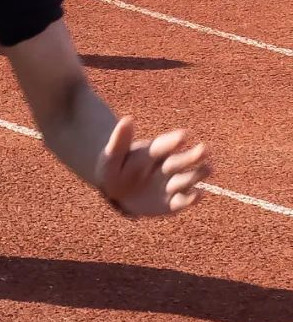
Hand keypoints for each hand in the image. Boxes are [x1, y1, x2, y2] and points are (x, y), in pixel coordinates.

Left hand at [96, 118, 210, 216]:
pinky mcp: (171, 203)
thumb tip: (127, 119)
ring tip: (209, 168)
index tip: (183, 135)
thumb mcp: (112, 156)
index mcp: (154, 151)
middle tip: (205, 149)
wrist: (116, 192)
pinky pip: (182, 201)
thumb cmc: (115, 169)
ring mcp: (171, 184)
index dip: (172, 141)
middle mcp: (167, 166)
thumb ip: (120, 140)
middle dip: (193, 156)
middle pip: (181, 161)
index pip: (164, 145)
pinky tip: (199, 195)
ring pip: (186, 179)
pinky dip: (190, 199)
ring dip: (197, 174)